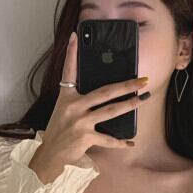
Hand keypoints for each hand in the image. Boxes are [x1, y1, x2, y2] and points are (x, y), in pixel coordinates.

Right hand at [28, 31, 150, 182]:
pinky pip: (108, 139)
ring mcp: (80, 122)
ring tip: (143, 99)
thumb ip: (78, 101)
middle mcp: (73, 107)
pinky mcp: (85, 137)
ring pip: (110, 111)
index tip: (75, 36)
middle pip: (104, 91)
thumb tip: (103, 94)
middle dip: (126, 84)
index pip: (68, 71)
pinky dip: (120, 142)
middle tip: (142, 79)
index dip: (71, 53)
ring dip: (129, 105)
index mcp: (66, 97)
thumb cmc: (58, 133)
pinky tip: (130, 142)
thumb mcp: (63, 111)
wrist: (50, 156)